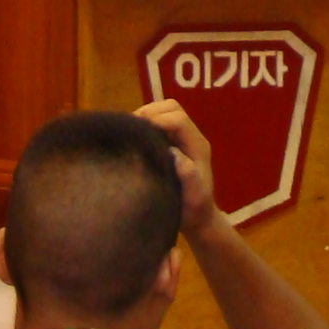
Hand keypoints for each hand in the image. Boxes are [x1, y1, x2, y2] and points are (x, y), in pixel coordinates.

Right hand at [135, 99, 221, 234]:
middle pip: (172, 108)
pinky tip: (134, 138)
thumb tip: (173, 152)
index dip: (158, 119)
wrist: (198, 220)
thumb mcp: (194, 196)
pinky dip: (145, 125)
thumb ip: (188, 175)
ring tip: (130, 131)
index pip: (179, 120)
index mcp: (197, 146)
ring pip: (165, 112)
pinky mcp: (172, 144)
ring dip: (147, 116)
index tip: (138, 129)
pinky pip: (159, 124)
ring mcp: (182, 140)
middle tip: (130, 127)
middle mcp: (191, 138)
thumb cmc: (195, 209)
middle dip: (151, 112)